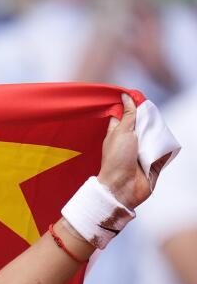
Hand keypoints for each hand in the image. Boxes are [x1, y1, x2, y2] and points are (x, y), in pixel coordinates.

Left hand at [97, 93, 155, 209]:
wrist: (122, 187)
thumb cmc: (116, 159)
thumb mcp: (120, 132)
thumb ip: (127, 115)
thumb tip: (126, 96)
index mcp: (117, 134)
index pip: (124, 116)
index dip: (130, 107)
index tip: (138, 97)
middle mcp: (130, 142)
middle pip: (143, 124)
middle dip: (149, 119)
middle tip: (151, 116)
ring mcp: (142, 152)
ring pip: (155, 136)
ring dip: (158, 133)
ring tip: (156, 132)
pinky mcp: (153, 162)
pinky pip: (164, 150)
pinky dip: (166, 147)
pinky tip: (164, 144)